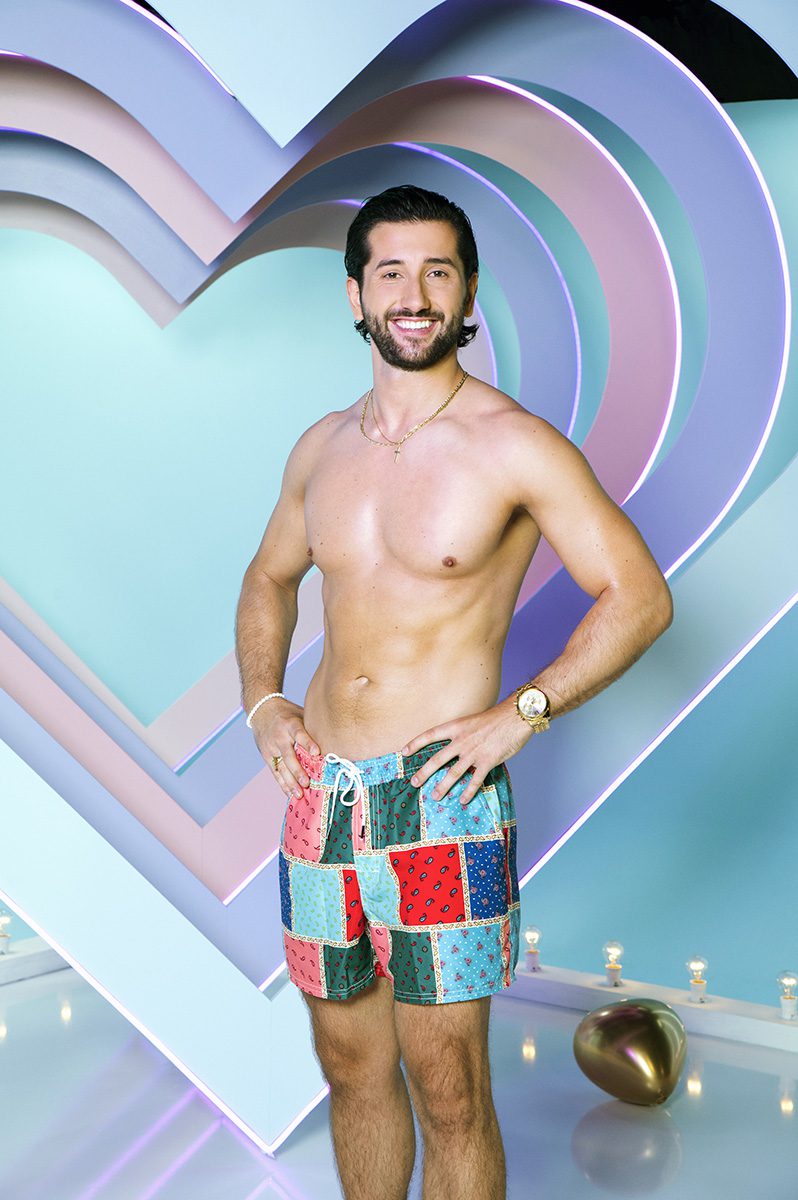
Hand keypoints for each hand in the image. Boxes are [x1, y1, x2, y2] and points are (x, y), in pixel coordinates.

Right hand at [250, 698, 319, 799]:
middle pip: (289, 756)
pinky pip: (275, 772)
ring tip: (299, 795)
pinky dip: (283, 784)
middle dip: (298, 771)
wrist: (262, 710)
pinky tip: (290, 793)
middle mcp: (280, 737)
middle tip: (307, 783)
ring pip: (281, 768)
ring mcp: (271, 748)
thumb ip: (313, 726)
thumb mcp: (300, 713)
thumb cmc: (288, 713)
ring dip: (290, 782)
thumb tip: (335, 737)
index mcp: (290, 724)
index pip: (299, 734)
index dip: (308, 743)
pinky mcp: (266, 756)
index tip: (317, 752)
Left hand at [401, 698, 534, 805]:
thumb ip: (463, 735)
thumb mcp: (473, 722)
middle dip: (424, 772)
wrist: (515, 717)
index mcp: (456, 727)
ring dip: (443, 786)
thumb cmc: (496, 718)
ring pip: (454, 773)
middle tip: (414, 783)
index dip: (416, 743)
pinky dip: (469, 791)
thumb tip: (456, 748)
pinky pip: (475, 780)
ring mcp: (474, 752)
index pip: (430, 735)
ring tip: (436, 796)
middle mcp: (462, 740)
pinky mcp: (487, 762)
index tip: (404, 752)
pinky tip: (463, 800)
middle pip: (437, 759)